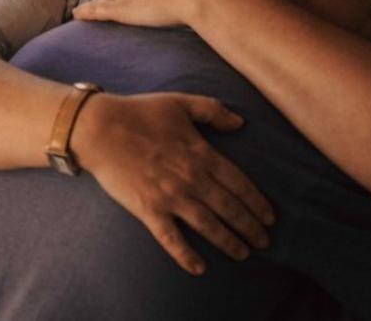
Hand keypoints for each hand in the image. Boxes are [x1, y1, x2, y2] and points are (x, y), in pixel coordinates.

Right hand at [70, 92, 274, 274]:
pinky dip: (186, 256)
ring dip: (229, 242)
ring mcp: (171, 197)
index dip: (257, 202)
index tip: (270, 217)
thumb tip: (241, 123)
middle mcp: (191, 179)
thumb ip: (213, 111)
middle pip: (230, 208)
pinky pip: (171, 238)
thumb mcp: (181, 102)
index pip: (239, 183)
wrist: (100, 128)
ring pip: (208, 226)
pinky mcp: (149, 210)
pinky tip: (199, 268)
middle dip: (250, 227)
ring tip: (243, 254)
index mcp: (202, 153)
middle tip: (264, 242)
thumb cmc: (140, 112)